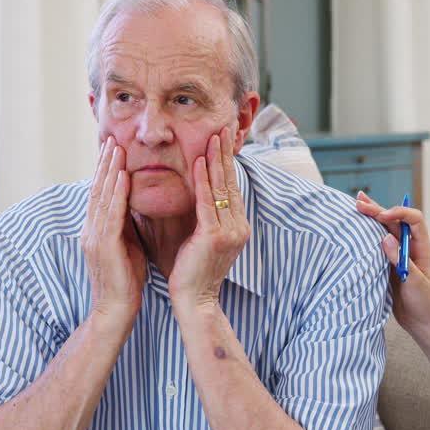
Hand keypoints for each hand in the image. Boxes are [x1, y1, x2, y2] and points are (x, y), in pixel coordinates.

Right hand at [82, 136, 146, 329]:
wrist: (116, 311)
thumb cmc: (126, 281)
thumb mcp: (128, 246)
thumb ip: (127, 225)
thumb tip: (136, 205)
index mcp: (98, 230)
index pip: (102, 194)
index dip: (106, 170)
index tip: (114, 149)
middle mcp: (92, 230)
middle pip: (98, 189)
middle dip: (104, 163)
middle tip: (111, 138)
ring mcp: (94, 237)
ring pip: (101, 197)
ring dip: (109, 171)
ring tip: (116, 148)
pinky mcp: (103, 247)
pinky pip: (110, 215)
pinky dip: (116, 194)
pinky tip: (122, 177)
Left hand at [168, 130, 249, 312]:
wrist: (193, 302)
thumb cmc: (191, 273)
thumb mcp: (200, 239)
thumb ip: (201, 216)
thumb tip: (193, 192)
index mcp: (237, 227)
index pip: (232, 188)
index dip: (227, 163)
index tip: (222, 140)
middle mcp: (239, 226)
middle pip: (231, 182)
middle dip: (227, 154)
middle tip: (224, 127)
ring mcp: (230, 231)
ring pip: (222, 188)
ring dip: (217, 159)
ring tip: (214, 135)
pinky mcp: (216, 236)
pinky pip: (209, 202)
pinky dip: (204, 180)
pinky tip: (200, 161)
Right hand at [354, 192, 429, 333]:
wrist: (420, 322)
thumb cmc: (424, 303)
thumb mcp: (414, 283)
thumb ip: (401, 260)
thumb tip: (385, 238)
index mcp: (423, 248)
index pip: (414, 221)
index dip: (399, 214)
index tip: (383, 216)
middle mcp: (410, 247)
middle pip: (395, 222)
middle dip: (378, 210)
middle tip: (359, 202)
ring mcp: (398, 254)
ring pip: (384, 230)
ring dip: (371, 218)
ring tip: (357, 204)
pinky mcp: (387, 263)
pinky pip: (376, 245)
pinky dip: (367, 235)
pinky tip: (356, 227)